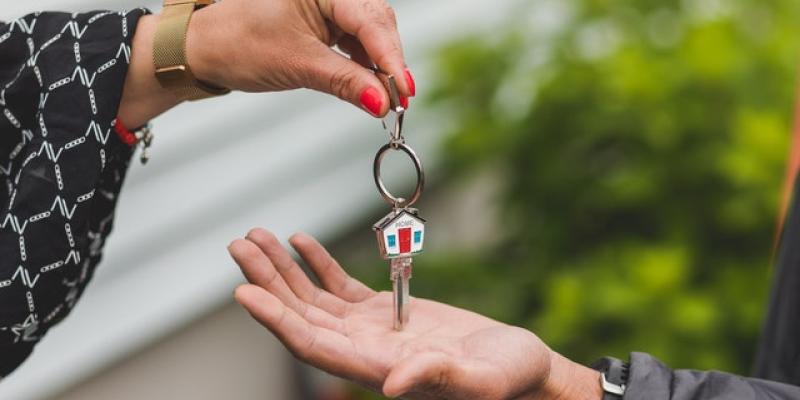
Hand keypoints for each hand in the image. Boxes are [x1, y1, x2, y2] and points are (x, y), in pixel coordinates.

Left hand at [119, 0, 414, 126]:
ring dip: (381, 68)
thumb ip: (345, 82)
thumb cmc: (240, 43)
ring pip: (372, 36)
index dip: (391, 57)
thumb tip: (381, 102)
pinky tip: (371, 88)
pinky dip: (366, 68)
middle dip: (390, 62)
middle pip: (378, 24)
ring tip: (387, 100)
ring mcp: (331, 7)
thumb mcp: (297, 65)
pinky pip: (358, 45)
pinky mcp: (328, 25)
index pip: (370, 19)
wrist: (206, 48)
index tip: (404, 89)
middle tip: (400, 100)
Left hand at [228, 229, 601, 398]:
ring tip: (255, 236)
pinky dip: (318, 264)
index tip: (245, 291)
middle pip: (301, 316)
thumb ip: (437, 378)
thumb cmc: (508, 380)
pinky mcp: (387, 312)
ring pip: (314, 299)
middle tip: (239, 244)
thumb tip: (392, 386)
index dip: (277, 320)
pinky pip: (341, 287)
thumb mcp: (481, 380)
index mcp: (377, 369)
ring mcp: (372, 331)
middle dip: (268, 281)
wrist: (522, 368)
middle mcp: (363, 351)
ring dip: (283, 269)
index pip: (313, 346)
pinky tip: (299, 241)